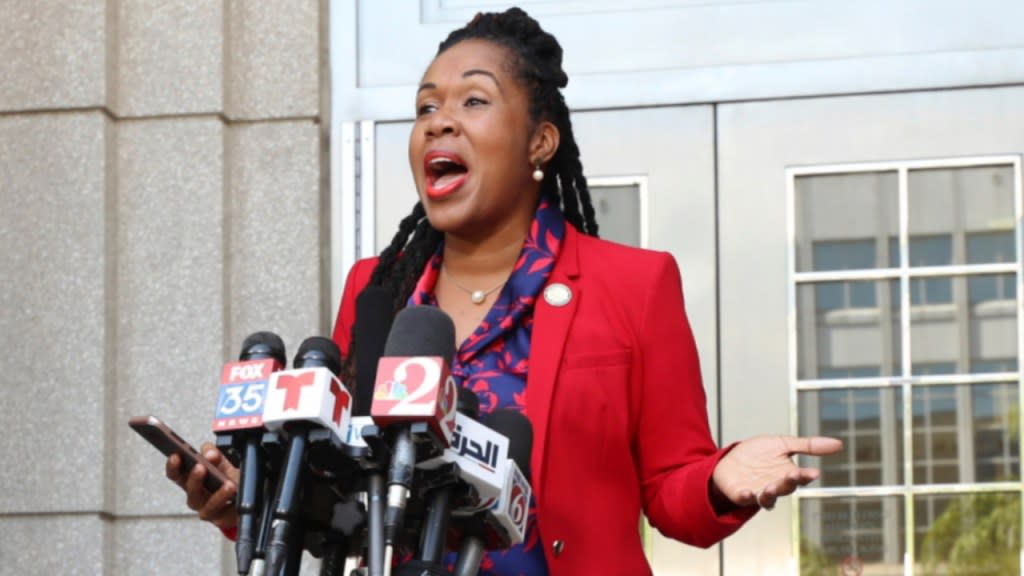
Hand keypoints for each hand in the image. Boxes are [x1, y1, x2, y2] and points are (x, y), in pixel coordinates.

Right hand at [165, 442, 239, 529]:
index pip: (176, 475)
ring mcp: (206, 510)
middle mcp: (195, 496)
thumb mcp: (220, 459)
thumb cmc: (226, 475)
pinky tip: (237, 494)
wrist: (244, 493)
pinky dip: (232, 503)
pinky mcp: (220, 520)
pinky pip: (224, 514)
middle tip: (201, 467)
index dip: (173, 467)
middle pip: (190, 490)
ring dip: (218, 494)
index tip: (176, 456)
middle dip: (195, 479)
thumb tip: (210, 453)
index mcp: (190, 479)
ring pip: (208, 505)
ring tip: (228, 484)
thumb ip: (212, 452)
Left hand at [711, 435, 842, 510]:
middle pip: (785, 488)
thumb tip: (839, 444)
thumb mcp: (784, 444)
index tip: (814, 472)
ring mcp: (758, 491)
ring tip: (770, 487)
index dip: (806, 476)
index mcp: (787, 474)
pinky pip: (744, 499)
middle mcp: (775, 486)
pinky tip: (747, 492)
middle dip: (789, 482)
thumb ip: (808, 446)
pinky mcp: (741, 494)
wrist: (731, 460)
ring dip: (770, 494)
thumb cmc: (760, 454)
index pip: (800, 477)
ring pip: (767, 498)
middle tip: (793, 474)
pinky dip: (746, 497)